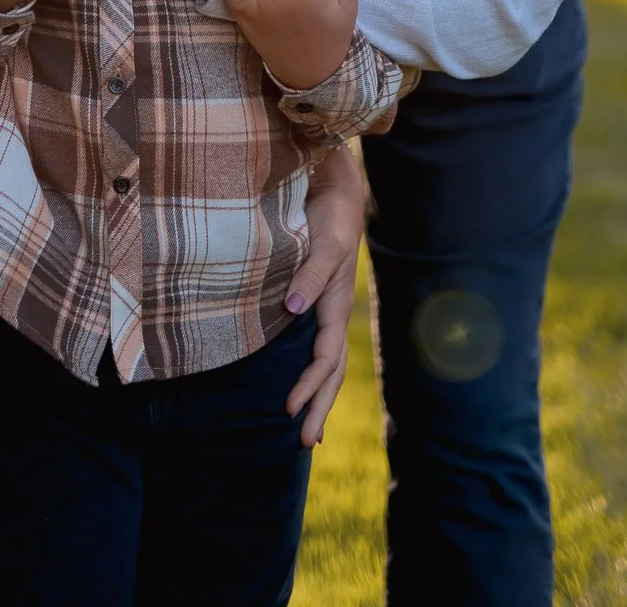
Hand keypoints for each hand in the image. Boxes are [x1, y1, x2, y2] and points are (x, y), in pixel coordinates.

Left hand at [285, 144, 365, 446]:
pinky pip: (314, 343)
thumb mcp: (324, 239)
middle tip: (304, 443)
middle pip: (332, 370)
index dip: (309, 383)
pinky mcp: (312, 295)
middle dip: (319, 405)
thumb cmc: (329, 211)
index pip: (326, 356)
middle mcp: (333, 310)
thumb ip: (310, 272)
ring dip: (316, 394)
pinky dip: (309, 369)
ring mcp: (325, 305)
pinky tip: (295, 382)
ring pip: (326, 361)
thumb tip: (292, 309)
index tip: (289, 409)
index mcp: (337, 303)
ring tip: (304, 429)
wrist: (335, 183)